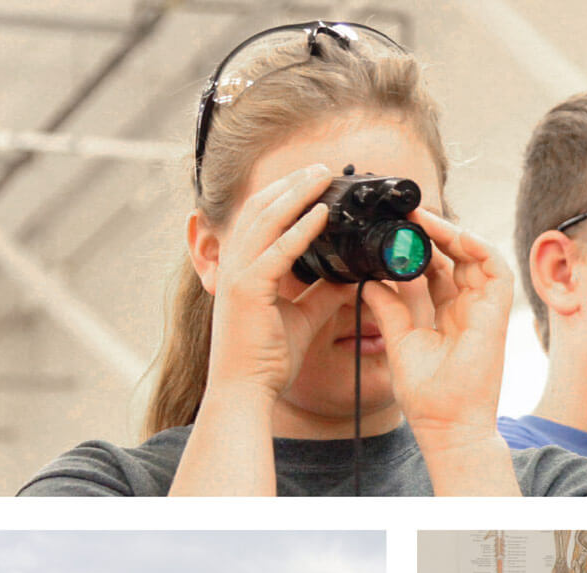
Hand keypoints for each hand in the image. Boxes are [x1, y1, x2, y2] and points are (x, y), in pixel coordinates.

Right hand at [204, 163, 347, 400]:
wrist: (246, 391)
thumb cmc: (266, 359)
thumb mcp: (302, 317)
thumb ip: (323, 293)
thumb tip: (351, 275)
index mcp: (243, 269)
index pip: (262, 219)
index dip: (286, 195)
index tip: (315, 181)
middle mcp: (235, 265)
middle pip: (261, 208)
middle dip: (292, 184)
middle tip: (323, 168)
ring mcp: (238, 275)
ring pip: (266, 219)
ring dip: (297, 194)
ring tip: (323, 176)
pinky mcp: (248, 290)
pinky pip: (278, 251)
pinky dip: (300, 229)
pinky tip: (322, 213)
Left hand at [361, 207, 513, 450]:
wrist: (447, 426)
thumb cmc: (427, 397)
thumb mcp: (399, 343)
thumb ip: (388, 310)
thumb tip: (368, 282)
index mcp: (446, 316)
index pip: (436, 269)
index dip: (419, 247)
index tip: (394, 231)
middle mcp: (467, 309)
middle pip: (455, 258)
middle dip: (434, 233)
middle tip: (407, 214)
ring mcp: (484, 311)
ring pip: (476, 257)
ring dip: (453, 234)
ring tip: (425, 220)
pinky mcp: (497, 315)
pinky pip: (498, 270)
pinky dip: (480, 248)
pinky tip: (455, 236)